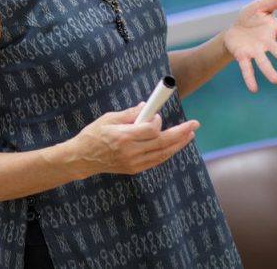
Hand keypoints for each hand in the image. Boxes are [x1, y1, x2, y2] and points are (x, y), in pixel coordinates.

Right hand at [73, 102, 198, 175]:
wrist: (82, 158)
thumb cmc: (93, 134)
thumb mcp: (108, 118)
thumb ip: (130, 114)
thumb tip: (147, 107)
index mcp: (123, 137)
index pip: (151, 130)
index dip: (157, 121)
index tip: (155, 114)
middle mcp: (131, 152)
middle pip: (162, 142)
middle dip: (181, 132)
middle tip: (194, 124)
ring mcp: (134, 162)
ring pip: (163, 153)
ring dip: (178, 143)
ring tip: (190, 134)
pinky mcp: (134, 169)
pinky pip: (156, 160)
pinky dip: (167, 152)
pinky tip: (175, 145)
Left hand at [221, 0, 276, 92]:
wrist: (235, 29)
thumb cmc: (251, 17)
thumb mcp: (261, 5)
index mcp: (274, 29)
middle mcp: (267, 43)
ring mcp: (255, 51)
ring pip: (263, 62)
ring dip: (269, 71)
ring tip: (275, 80)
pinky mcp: (243, 56)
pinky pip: (247, 68)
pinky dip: (250, 78)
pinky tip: (253, 89)